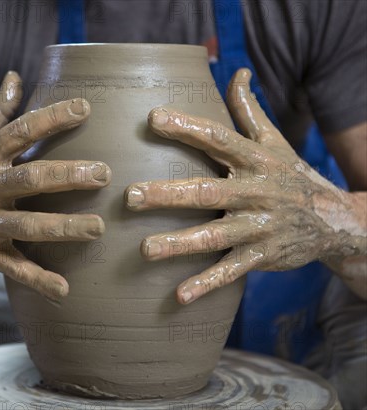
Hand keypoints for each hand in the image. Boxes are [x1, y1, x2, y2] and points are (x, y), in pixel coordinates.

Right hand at [0, 72, 110, 299]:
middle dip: (67, 176)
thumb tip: (16, 75)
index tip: (85, 108)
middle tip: (103, 174)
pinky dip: (37, 280)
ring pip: (27, 226)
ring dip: (63, 228)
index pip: (20, 132)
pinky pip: (13, 268)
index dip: (51, 119)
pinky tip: (64, 290)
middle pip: (30, 179)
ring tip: (98, 228)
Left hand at [126, 68, 362, 303]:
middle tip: (130, 196)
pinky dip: (207, 284)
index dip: (187, 127)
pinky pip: (231, 271)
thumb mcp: (274, 141)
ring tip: (145, 249)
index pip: (218, 139)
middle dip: (169, 194)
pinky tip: (178, 297)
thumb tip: (237, 71)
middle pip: (208, 191)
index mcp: (254, 160)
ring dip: (180, 244)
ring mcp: (259, 227)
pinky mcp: (262, 256)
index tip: (153, 118)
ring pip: (216, 236)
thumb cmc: (291, 175)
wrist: (334, 220)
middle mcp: (256, 192)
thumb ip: (249, 109)